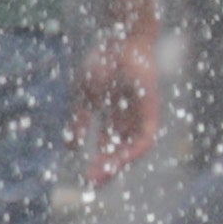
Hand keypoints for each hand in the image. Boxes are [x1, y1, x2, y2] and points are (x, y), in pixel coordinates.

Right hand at [73, 27, 157, 186]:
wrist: (121, 40)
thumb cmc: (103, 64)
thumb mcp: (86, 98)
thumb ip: (80, 122)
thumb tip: (72, 149)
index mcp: (113, 117)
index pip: (109, 147)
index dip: (99, 162)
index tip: (86, 177)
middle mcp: (128, 120)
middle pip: (121, 151)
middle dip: (107, 168)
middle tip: (92, 183)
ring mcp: (140, 115)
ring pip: (133, 148)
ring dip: (119, 163)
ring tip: (103, 175)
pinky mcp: (150, 109)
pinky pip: (146, 135)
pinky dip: (135, 149)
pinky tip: (123, 159)